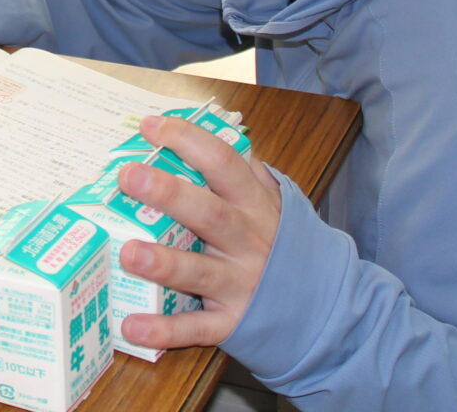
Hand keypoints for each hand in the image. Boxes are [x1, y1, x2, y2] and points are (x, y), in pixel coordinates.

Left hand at [115, 114, 283, 350]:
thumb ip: (248, 171)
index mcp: (254, 206)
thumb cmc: (285, 247)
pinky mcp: (233, 323)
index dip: (189, 141)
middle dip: (169, 193)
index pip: (223, 163)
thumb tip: (217, 129)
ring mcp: (241, 284)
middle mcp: (248, 242)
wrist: (328, 310)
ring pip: (200, 272)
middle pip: (208, 213)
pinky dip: (164, 331)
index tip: (152, 126)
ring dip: (164, 264)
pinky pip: (196, 328)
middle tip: (128, 176)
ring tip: (129, 252)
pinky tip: (131, 326)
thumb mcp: (275, 205)